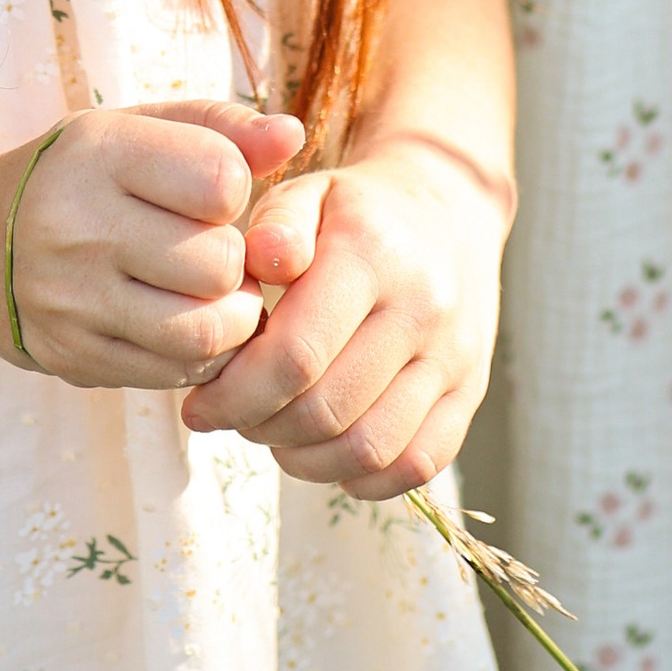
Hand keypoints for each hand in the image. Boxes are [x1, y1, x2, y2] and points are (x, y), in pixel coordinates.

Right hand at [0, 99, 301, 389]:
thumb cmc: (86, 176)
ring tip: (220, 295)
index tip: (211, 194)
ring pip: (203, 332)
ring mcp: (71, 301)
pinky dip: (202, 356)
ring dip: (232, 318)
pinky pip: (174, 374)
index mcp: (98, 154)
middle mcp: (76, 228)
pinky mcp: (75, 357)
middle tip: (220, 253)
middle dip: (236, 262)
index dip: (235, 191)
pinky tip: (188, 324)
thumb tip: (293, 135)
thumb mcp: (140, 128)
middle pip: (218, 265)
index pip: (220, 182)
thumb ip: (222, 128)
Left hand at [176, 133, 511, 499]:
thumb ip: (277, 225)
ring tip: (275, 433)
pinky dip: (362, 477)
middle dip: (260, 427)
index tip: (199, 405)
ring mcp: (455, 355)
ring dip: (305, 460)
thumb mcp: (309, 193)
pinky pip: (417, 464)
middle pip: (326, 410)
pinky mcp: (472, 391)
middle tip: (234, 416)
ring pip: (370, 448)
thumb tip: (260, 262)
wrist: (450, 207)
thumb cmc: (356, 210)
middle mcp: (423, 308)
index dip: (235, 395)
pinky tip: (327, 450)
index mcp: (374, 253)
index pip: (296, 355)